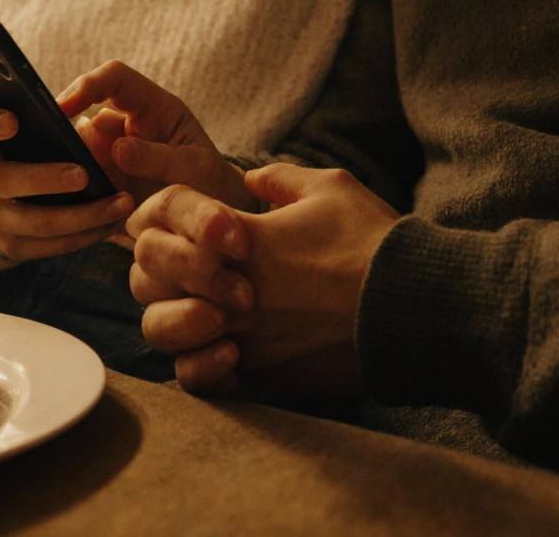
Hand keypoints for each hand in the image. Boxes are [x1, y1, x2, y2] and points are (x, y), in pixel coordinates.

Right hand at [0, 109, 133, 259]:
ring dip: (84, 214)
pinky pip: (54, 245)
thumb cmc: (33, 156)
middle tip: (82, 174)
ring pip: (38, 221)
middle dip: (44, 178)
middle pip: (4, 180)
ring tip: (122, 203)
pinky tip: (115, 221)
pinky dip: (88, 234)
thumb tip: (87, 120)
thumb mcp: (33, 136)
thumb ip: (51, 125)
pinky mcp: (14, 247)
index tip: (13, 120)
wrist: (7, 208)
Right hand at [58, 61, 256, 212]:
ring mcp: (109, 154)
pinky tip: (84, 210)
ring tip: (90, 197)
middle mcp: (124, 126)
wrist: (209, 221)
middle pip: (83, 118)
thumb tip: (118, 149)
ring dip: (72, 170)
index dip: (87, 86)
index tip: (62, 108)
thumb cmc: (210, 183)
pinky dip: (74, 193)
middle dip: (69, 139)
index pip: (114, 78)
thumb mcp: (195, 169)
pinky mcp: (101, 181)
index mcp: (152, 107)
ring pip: (74, 152)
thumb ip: (161, 157)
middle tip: (70, 168)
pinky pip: (75, 182)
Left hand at [126, 163, 400, 396]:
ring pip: (161, 330)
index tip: (207, 220)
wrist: (412, 311)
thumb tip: (251, 180)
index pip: (161, 215)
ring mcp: (240, 336)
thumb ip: (279, 179)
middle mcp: (227, 289)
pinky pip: (197, 379)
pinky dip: (199, 365)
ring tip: (205, 309)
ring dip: (173, 317)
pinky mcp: (259, 375)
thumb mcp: (330, 189)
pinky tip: (224, 349)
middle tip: (196, 265)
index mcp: (237, 237)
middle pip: (146, 274)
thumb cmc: (374, 244)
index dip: (172, 213)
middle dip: (162, 265)